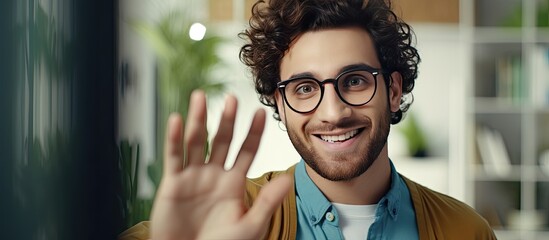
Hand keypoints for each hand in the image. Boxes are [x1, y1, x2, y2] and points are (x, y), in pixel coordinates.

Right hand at [150, 90, 291, 239]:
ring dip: (198, 119)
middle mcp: (214, 175)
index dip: (253, 132)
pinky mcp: (173, 183)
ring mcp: (193, 177)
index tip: (261, 113)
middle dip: (227, 120)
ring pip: (196, 142)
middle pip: (222, 141)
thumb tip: (288, 178)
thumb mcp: (249, 226)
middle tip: (232, 99)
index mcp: (234, 183)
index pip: (247, 151)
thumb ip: (267, 201)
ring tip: (201, 97)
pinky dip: (174, 138)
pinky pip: (174, 157)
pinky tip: (178, 120)